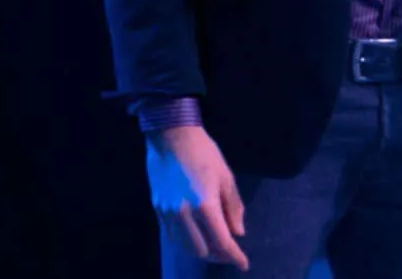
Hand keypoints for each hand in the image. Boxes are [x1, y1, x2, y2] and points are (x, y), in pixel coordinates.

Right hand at [146, 125, 248, 269]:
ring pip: (185, 246)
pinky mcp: (157, 210)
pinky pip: (173, 236)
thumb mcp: (226, 178)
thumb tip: (238, 232)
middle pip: (201, 250)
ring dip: (202, 252)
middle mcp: (183, 215)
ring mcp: (168, 214)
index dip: (234, 256)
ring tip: (216, 248)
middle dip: (218, 256)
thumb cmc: (205, 153)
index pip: (221, 241)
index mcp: (204, 205)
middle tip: (231, 253)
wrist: (172, 137)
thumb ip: (233, 207)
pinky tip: (197, 237)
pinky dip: (187, 242)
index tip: (244, 264)